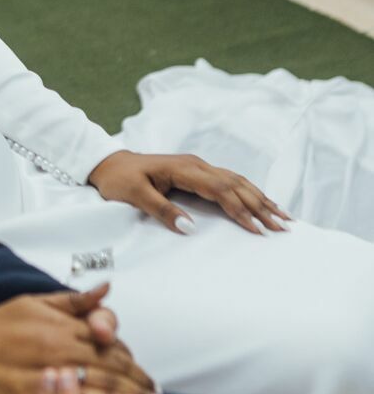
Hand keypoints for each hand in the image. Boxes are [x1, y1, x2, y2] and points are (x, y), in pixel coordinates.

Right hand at [0, 285, 163, 393]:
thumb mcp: (36, 302)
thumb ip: (74, 302)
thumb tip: (107, 289)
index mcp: (62, 325)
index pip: (109, 344)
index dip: (132, 363)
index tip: (149, 378)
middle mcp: (58, 346)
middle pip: (108, 367)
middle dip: (136, 384)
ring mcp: (43, 371)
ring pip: (93, 386)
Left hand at [88, 150, 289, 236]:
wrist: (108, 163)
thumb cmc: (119, 180)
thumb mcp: (133, 196)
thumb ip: (161, 210)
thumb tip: (190, 227)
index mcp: (184, 169)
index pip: (220, 189)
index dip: (240, 209)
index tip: (256, 229)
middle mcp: (197, 165)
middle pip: (236, 184)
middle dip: (261, 206)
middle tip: (283, 227)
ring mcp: (199, 167)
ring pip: (238, 182)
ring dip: (261, 199)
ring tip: (284, 216)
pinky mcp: (198, 173)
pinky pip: (230, 182)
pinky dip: (250, 193)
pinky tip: (263, 203)